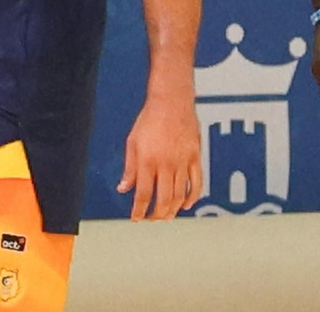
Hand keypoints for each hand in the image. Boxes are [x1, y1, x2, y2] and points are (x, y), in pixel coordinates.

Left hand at [117, 94, 202, 221]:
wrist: (172, 101)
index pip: (143, 194)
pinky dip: (192, 198)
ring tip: (166, 216)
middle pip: (163, 200)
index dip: (139, 210)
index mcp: (148, 160)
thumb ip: (129, 168)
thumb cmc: (150, 118)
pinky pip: (196, 184)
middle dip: (156, 215)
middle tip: (151, 219)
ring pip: (180, 196)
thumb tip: (123, 188)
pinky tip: (186, 205)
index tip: (136, 218)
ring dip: (172, 210)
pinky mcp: (196, 158)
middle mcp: (166, 164)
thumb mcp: (132, 142)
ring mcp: (183, 162)